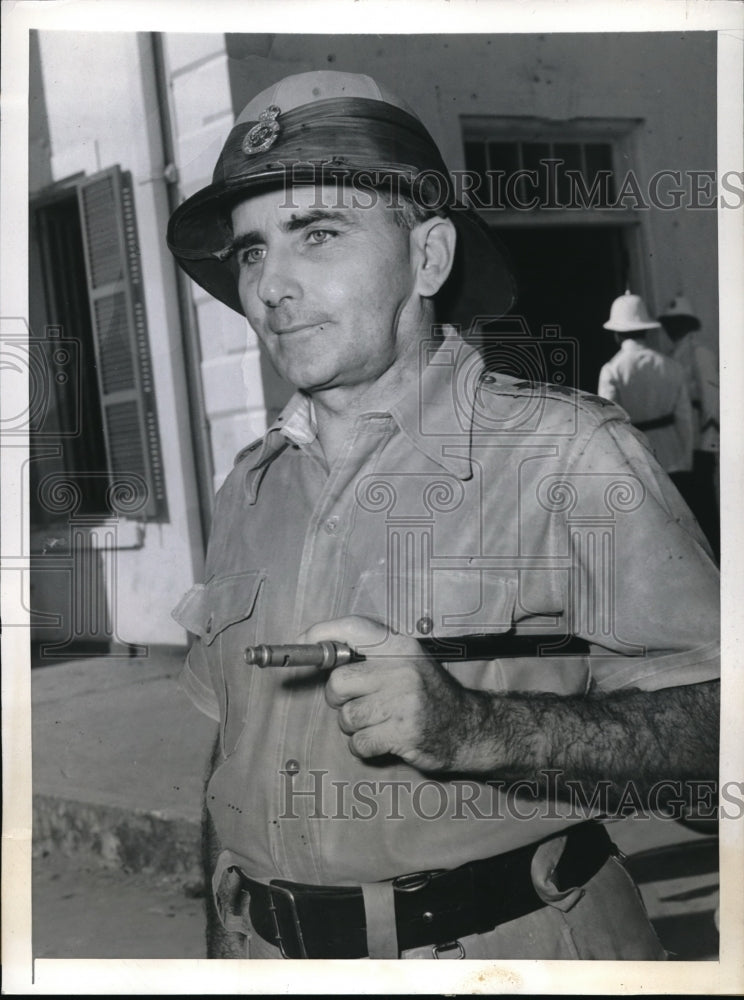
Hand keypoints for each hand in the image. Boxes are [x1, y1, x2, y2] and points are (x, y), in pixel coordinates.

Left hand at [298, 615, 490, 772]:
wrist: (469, 729)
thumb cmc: (429, 695)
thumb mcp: (409, 662)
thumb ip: (372, 655)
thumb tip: (320, 651)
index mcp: (401, 646)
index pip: (354, 628)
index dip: (322, 633)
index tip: (301, 640)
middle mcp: (403, 669)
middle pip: (338, 683)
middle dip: (340, 699)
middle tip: (359, 703)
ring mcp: (404, 701)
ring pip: (346, 717)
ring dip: (355, 726)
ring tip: (379, 722)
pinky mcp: (404, 732)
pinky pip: (359, 743)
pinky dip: (364, 747)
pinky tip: (384, 740)